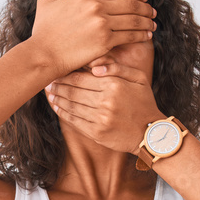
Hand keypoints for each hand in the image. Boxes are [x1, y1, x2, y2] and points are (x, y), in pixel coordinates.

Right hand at [29, 0, 155, 77]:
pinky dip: (142, 35)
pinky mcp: (105, 41)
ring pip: (134, 19)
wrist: (42, 54)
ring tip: (153, 24)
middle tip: (153, 11)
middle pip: (131, 4)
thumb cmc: (43, 30)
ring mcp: (102, 24)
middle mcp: (97, 6)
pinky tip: (147, 36)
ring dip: (147, 21)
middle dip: (146, 7)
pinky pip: (130, 35)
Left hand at [45, 56, 162, 154]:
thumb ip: (118, 68)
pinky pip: (74, 121)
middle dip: (58, 86)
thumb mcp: (138, 78)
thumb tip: (94, 66)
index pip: (81, 78)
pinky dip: (63, 114)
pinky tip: (57, 108)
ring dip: (58, 99)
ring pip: (71, 106)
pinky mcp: (97, 133)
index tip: (56, 72)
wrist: (151, 132)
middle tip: (48, 82)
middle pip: (73, 91)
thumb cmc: (144, 102)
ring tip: (49, 94)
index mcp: (114, 85)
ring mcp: (100, 118)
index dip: (65, 75)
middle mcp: (105, 101)